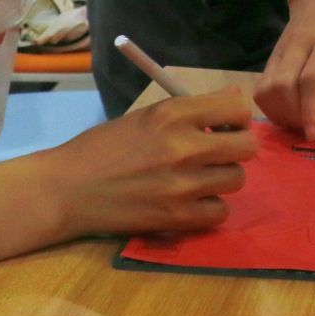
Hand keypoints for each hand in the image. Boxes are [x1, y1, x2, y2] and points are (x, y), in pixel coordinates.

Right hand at [36, 87, 256, 239]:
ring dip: (223, 178)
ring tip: (200, 178)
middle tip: (217, 153)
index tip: (224, 125)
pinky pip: (220, 212)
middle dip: (236, 147)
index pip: (236, 107)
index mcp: (172, 113)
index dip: (236, 117)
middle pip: (247, 146)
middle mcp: (183, 146)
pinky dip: (210, 208)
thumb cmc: (103, 147)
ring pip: (237, 179)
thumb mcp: (146, 116)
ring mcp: (182, 184)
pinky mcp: (177, 217)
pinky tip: (191, 202)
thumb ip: (190, 110)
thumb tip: (235, 98)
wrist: (67, 189)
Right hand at [257, 0, 314, 139]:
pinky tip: (285, 114)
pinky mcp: (270, 57)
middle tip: (310, 130)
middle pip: (283, 85)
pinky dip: (269, 106)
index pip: (312, 79)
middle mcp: (299, 45)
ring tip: (297, 124)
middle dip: (293, 115)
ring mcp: (280, 50)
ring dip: (278, 113)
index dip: (310, 109)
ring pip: (266, 87)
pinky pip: (260, 86)